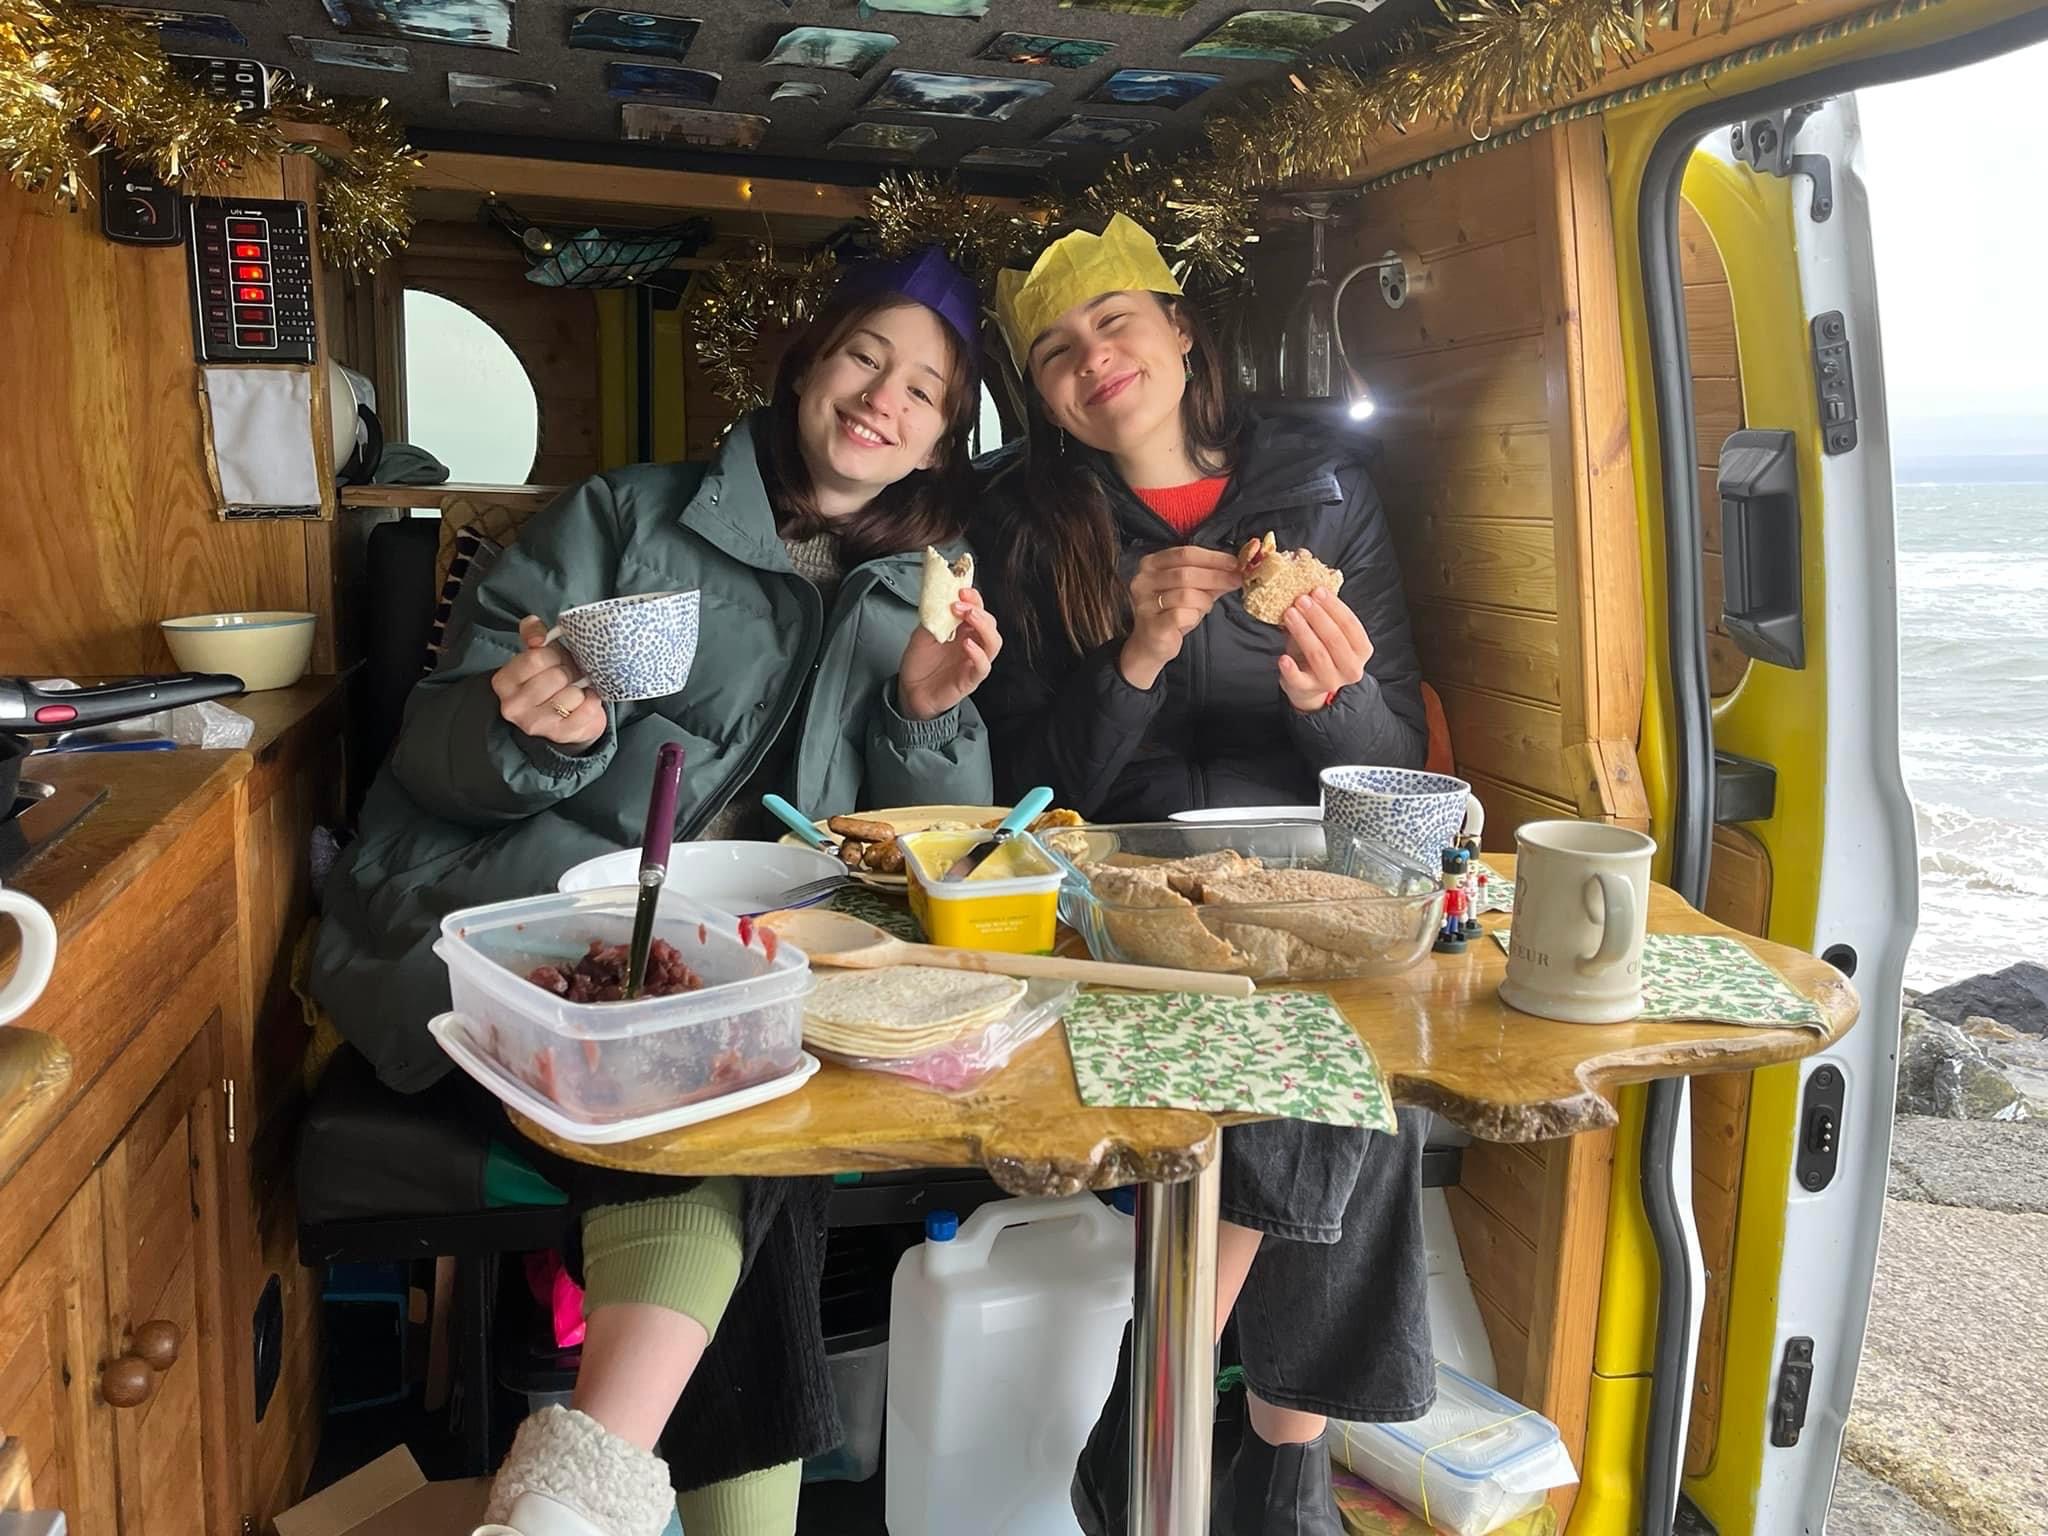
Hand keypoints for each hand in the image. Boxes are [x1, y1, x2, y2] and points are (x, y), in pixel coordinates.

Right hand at [491, 616, 607, 746]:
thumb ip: (533, 632)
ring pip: (572, 696)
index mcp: (504, 681)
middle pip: (556, 677)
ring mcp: (535, 724)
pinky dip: (592, 702)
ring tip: (575, 690)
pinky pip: (586, 711)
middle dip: (569, 672)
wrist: (564, 712)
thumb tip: (537, 637)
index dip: (554, 655)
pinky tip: (585, 701)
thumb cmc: (549, 676)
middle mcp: (513, 706)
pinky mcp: (559, 735)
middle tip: (568, 677)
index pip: (535, 658)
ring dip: (580, 689)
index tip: (556, 660)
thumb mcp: (539, 651)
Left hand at [899, 589, 1001, 720]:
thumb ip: (934, 617)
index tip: (961, 590)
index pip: (978, 609)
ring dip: (983, 626)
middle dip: (978, 609)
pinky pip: (983, 666)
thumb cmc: (920, 662)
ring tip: (968, 617)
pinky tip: (967, 644)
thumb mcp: (923, 632)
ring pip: (993, 643)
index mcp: (963, 630)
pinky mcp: (970, 679)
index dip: (973, 598)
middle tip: (960, 603)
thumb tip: (941, 597)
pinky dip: (978, 654)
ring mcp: (973, 661)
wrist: (910, 690)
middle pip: (990, 623)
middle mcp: (973, 643)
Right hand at [1119, 546, 1242, 689]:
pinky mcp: (1152, 624)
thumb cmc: (1170, 613)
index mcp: (1152, 564)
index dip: (1213, 558)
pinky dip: (1194, 616)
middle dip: (1216, 577)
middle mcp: (1144, 580)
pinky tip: (1192, 618)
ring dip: (1204, 601)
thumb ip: (1210, 578)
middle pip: (1186, 573)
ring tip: (1205, 606)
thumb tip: (1235, 570)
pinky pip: (1181, 615)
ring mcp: (1145, 603)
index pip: (1185, 554)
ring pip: (1186, 595)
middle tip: (1235, 581)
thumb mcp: (1191, 590)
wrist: (1151, 644)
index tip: (1234, 563)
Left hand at [1278, 588, 1373, 712]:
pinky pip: (1299, 679)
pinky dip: (1291, 669)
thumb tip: (1311, 582)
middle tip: (1301, 599)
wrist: (1310, 684)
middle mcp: (1352, 667)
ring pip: (1318, 655)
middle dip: (1317, 616)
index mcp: (1362, 649)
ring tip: (1289, 614)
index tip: (1317, 590)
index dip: (1333, 606)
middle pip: (1335, 639)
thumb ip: (1325, 612)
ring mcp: (1331, 681)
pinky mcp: (1309, 689)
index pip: (1351, 625)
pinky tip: (1282, 657)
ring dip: (1303, 632)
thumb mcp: (1328, 631)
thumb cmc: (1321, 650)